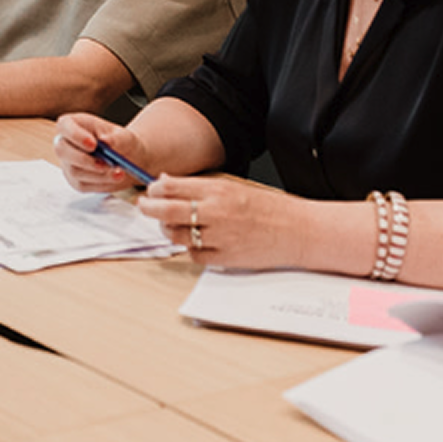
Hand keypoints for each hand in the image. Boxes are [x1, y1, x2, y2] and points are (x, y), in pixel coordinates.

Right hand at [51, 113, 146, 194]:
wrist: (125, 157)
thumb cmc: (119, 141)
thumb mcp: (123, 136)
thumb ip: (116, 138)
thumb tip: (106, 142)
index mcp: (72, 124)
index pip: (64, 126)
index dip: (75, 135)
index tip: (93, 144)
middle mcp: (65, 143)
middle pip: (62, 151)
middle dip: (83, 159)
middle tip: (104, 164)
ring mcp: (67, 163)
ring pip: (75, 171)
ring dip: (98, 174)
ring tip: (119, 172)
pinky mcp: (74, 180)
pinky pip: (83, 184)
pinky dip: (101, 183)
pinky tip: (114, 177)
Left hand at [134, 174, 311, 269]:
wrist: (299, 231)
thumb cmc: (269, 209)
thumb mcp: (234, 187)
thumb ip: (200, 187)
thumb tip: (167, 183)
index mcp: (219, 190)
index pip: (172, 187)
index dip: (154, 190)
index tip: (150, 191)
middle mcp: (216, 212)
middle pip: (166, 210)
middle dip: (148, 208)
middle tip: (143, 207)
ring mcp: (220, 237)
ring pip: (176, 235)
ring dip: (168, 230)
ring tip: (171, 226)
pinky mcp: (225, 259)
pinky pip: (194, 255)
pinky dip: (190, 249)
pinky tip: (195, 242)